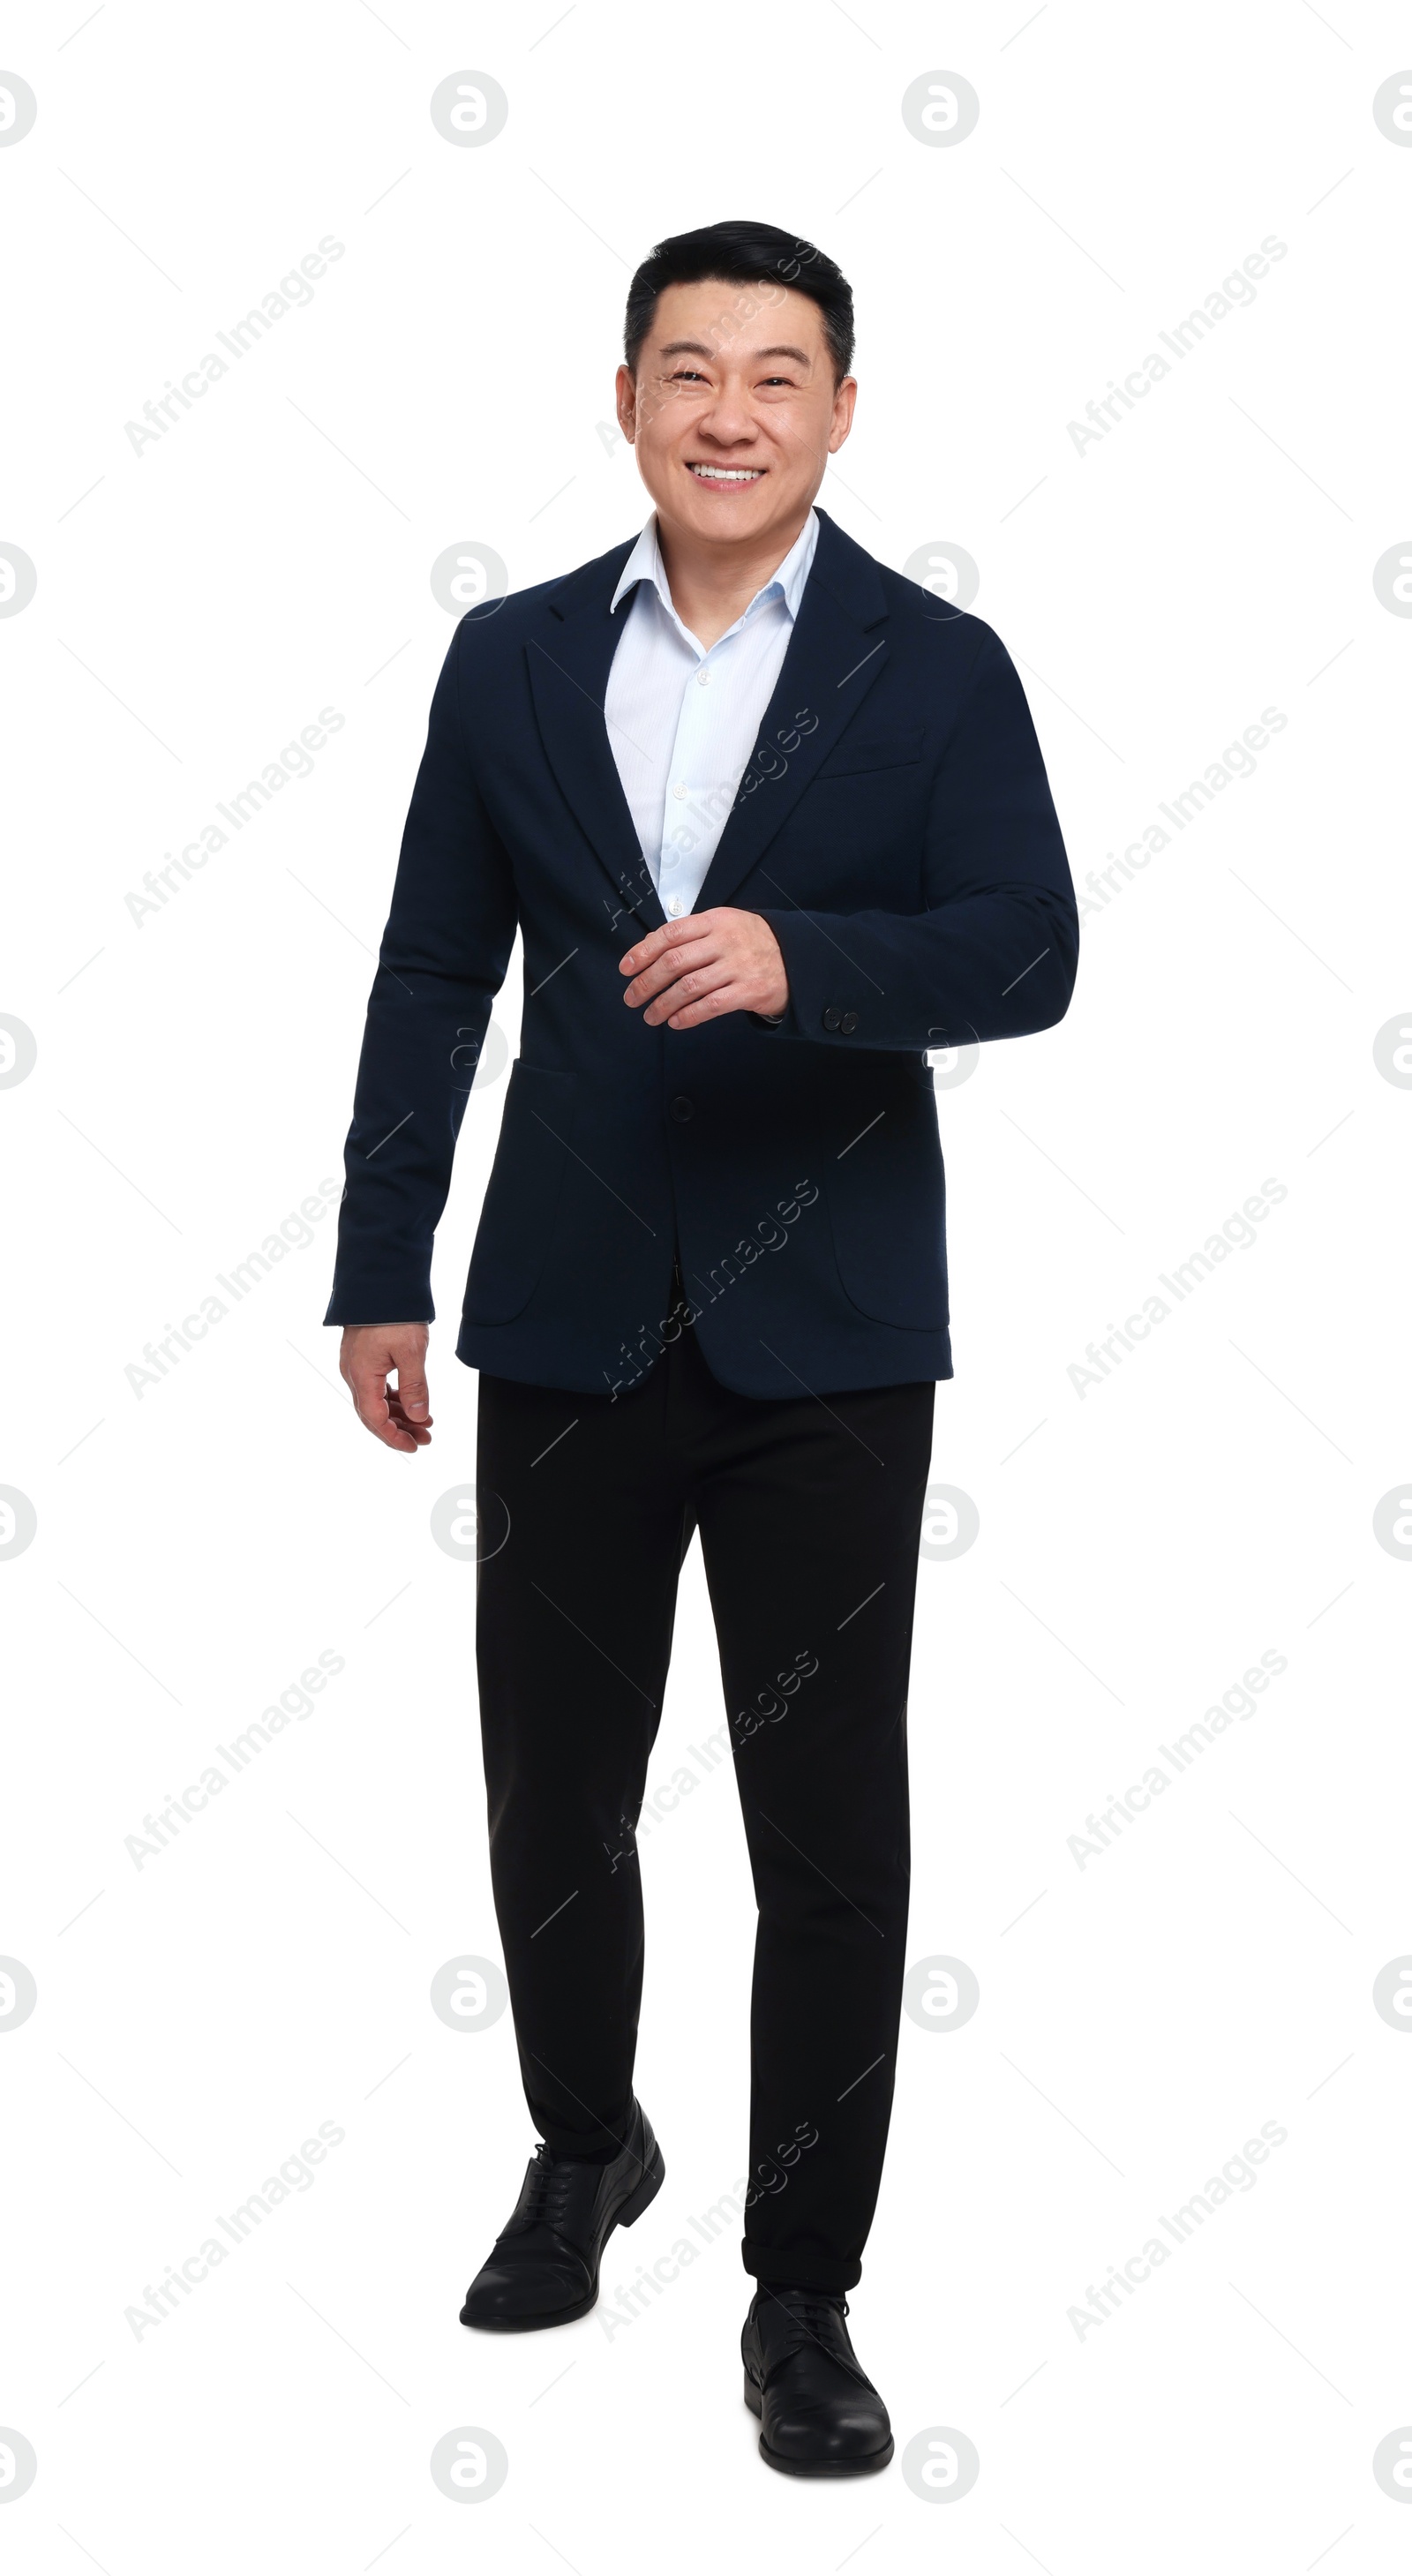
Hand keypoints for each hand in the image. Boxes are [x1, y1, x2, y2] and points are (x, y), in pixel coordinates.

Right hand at [339, 1323, 431, 1452]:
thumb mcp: (411, 1352)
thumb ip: (415, 1387)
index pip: (375, 1419)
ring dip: (398, 1413)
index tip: (414, 1446)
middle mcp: (353, 1373)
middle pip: (373, 1414)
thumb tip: (417, 1416)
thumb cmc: (393, 1312)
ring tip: (424, 1421)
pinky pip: (376, 1385)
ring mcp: (356, 1365)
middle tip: (424, 1438)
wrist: (380, 1281)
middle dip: (399, 1429)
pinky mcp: (362, 1356)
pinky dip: (393, 1397)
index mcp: (362, 1376)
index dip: (394, 1437)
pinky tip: (410, 1401)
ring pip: (375, 1400)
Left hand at [619, 908, 788, 1027]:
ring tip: (650, 1016)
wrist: (796, 958)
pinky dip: (688, 1016)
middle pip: (674, 962)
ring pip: (689, 987)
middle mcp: (725, 941)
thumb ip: (690, 935)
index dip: (643, 952)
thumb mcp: (723, 926)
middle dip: (646, 982)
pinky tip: (676, 1022)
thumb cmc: (751, 942)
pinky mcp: (749, 991)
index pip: (670, 934)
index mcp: (715, 921)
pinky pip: (711, 1005)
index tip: (625, 969)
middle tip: (631, 998)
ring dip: (663, 1005)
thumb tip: (647, 947)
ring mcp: (738, 966)